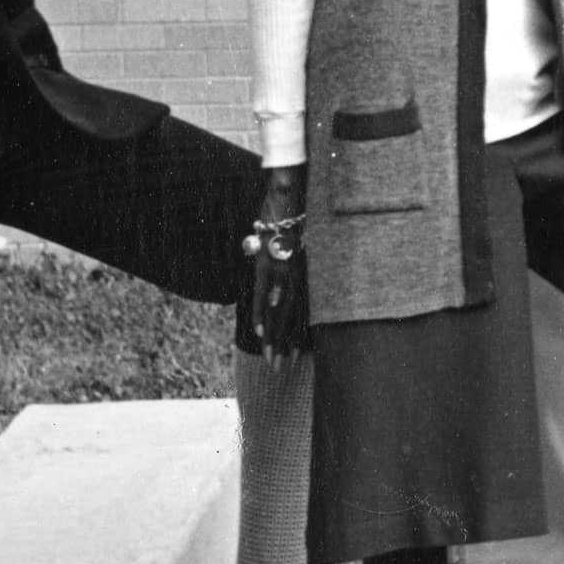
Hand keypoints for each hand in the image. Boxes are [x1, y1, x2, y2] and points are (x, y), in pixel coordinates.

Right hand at [241, 166, 307, 356]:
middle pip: (290, 319)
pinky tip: (259, 329)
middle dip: (284, 346)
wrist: (294, 193)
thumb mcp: (297, 248)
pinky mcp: (271, 261)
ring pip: (278, 311)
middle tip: (280, 370)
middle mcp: (297, 278)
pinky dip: (260, 310)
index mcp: (304, 277)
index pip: (300, 315)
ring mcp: (284, 272)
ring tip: (270, 358)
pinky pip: (263, 291)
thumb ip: (289, 267)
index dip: (295, 338)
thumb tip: (279, 282)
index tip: (293, 359)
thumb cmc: (294, 219)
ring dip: (273, 336)